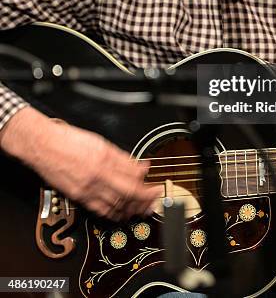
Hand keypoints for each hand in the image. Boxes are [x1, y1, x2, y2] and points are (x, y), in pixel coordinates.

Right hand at [0, 107, 163, 220]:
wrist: (43, 145)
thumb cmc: (68, 140)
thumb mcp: (100, 142)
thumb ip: (120, 156)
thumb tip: (138, 165)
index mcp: (104, 158)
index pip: (133, 175)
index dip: (147, 181)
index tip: (155, 182)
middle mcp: (97, 175)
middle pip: (129, 192)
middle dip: (145, 198)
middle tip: (155, 198)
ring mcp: (87, 188)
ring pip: (116, 205)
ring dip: (133, 209)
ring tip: (144, 208)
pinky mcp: (79, 197)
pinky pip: (100, 209)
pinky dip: (115, 213)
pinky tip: (122, 212)